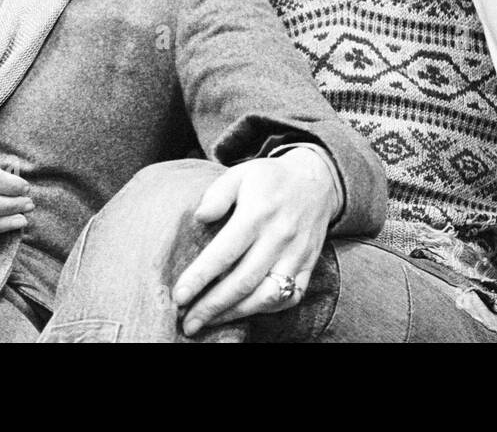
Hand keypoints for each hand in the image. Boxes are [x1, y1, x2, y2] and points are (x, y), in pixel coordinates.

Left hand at [172, 147, 340, 335]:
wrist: (316, 180)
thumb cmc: (270, 179)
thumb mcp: (240, 174)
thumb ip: (218, 194)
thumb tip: (200, 217)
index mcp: (258, 213)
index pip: (225, 253)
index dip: (200, 278)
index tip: (179, 296)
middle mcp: (279, 237)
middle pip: (242, 282)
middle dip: (212, 307)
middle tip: (187, 323)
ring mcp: (297, 254)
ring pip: (266, 295)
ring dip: (235, 314)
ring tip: (209, 323)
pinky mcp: (309, 265)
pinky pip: (290, 297)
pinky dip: (266, 310)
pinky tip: (243, 311)